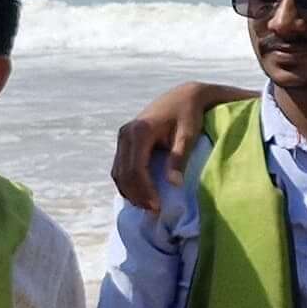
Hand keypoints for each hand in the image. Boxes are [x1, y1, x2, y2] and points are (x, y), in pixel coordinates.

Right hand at [110, 80, 249, 213]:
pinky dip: (127, 183)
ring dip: (130, 192)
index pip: (136, 169)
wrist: (183, 96)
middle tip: (154, 211)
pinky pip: (120, 167)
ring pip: (118, 172)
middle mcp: (126, 134)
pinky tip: (140, 195)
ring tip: (148, 206)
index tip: (158, 206)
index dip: (145, 190)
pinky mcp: (124, 141)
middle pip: (124, 173)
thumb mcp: (188, 135)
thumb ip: (179, 158)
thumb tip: (174, 184)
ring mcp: (122, 137)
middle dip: (137, 195)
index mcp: (140, 131)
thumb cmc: (188, 115)